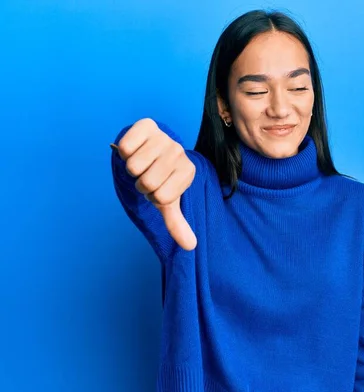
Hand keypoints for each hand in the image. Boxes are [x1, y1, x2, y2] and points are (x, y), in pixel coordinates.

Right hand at [111, 118, 196, 249]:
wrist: (151, 148)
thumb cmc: (160, 177)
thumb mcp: (168, 201)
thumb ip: (177, 223)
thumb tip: (190, 246)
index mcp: (188, 171)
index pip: (160, 197)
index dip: (152, 196)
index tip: (158, 187)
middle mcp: (179, 152)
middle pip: (147, 182)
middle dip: (141, 183)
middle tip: (147, 175)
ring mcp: (164, 137)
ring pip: (134, 166)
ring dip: (132, 168)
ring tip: (141, 163)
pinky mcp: (147, 125)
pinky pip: (126, 147)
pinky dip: (124, 152)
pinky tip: (134, 149)